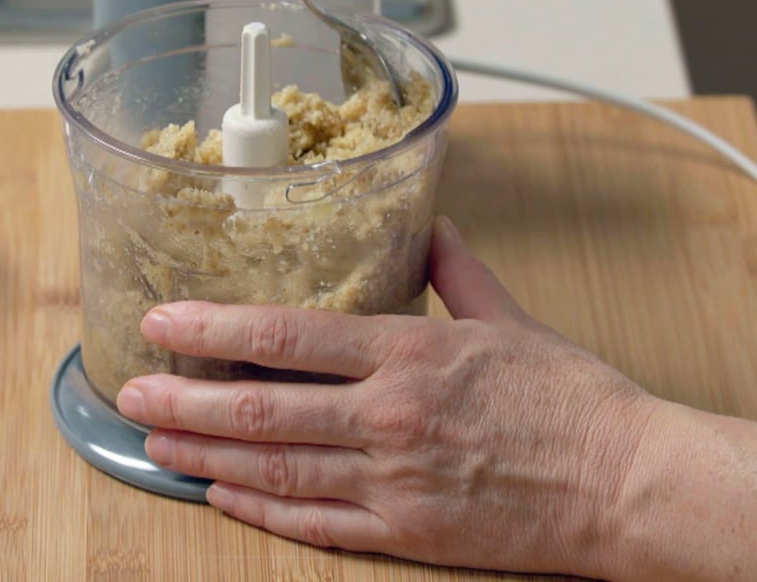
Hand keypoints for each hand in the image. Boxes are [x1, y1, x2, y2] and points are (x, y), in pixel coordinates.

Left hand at [116, 217, 655, 577]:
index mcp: (410, 352)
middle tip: (132, 389)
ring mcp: (392, 479)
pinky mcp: (405, 531)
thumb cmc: (570, 400)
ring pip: (275, 467)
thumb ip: (459, 270)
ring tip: (154, 439)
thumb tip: (434, 225)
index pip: (288, 335)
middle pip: (264, 406)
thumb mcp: (511, 318)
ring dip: (206, 452)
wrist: (624, 483)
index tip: (165, 320)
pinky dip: (259, 510)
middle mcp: (388, 414)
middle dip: (187, 396)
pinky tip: (219, 494)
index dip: (215, 326)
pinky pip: (315, 524)